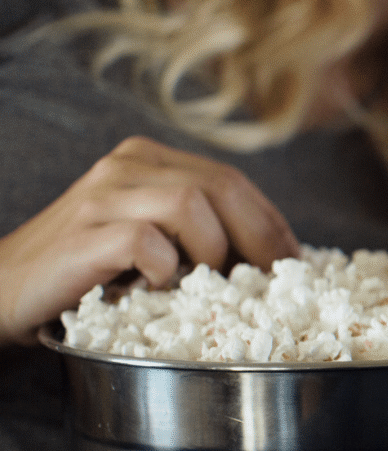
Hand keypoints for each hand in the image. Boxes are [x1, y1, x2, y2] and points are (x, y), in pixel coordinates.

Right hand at [0, 136, 299, 345]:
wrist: (2, 290)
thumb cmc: (86, 273)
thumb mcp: (149, 240)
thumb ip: (197, 232)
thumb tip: (274, 258)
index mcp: (148, 160)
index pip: (231, 180)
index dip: (271, 222)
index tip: (295, 261)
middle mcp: (126, 166)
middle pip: (221, 186)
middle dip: (260, 237)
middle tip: (273, 280)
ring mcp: (103, 196)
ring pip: (192, 206)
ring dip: (211, 252)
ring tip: (199, 284)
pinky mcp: (86, 232)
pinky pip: (148, 242)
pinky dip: (164, 271)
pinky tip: (153, 289)